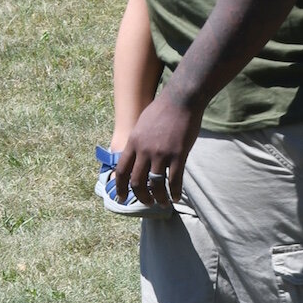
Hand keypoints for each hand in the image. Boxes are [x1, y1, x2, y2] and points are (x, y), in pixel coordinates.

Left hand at [114, 90, 201, 209]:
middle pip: (137, 182)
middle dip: (141, 196)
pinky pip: (175, 180)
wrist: (181, 99)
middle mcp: (144, 150)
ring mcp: (161, 153)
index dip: (120, 187)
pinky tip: (176, 197)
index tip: (121, 198)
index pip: (121, 170)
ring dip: (159, 198)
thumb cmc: (162, 109)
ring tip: (163, 202)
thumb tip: (135, 156)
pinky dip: (175, 192)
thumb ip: (137, 141)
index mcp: (133, 142)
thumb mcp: (141, 124)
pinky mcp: (178, 154)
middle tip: (147, 202)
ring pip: (156, 184)